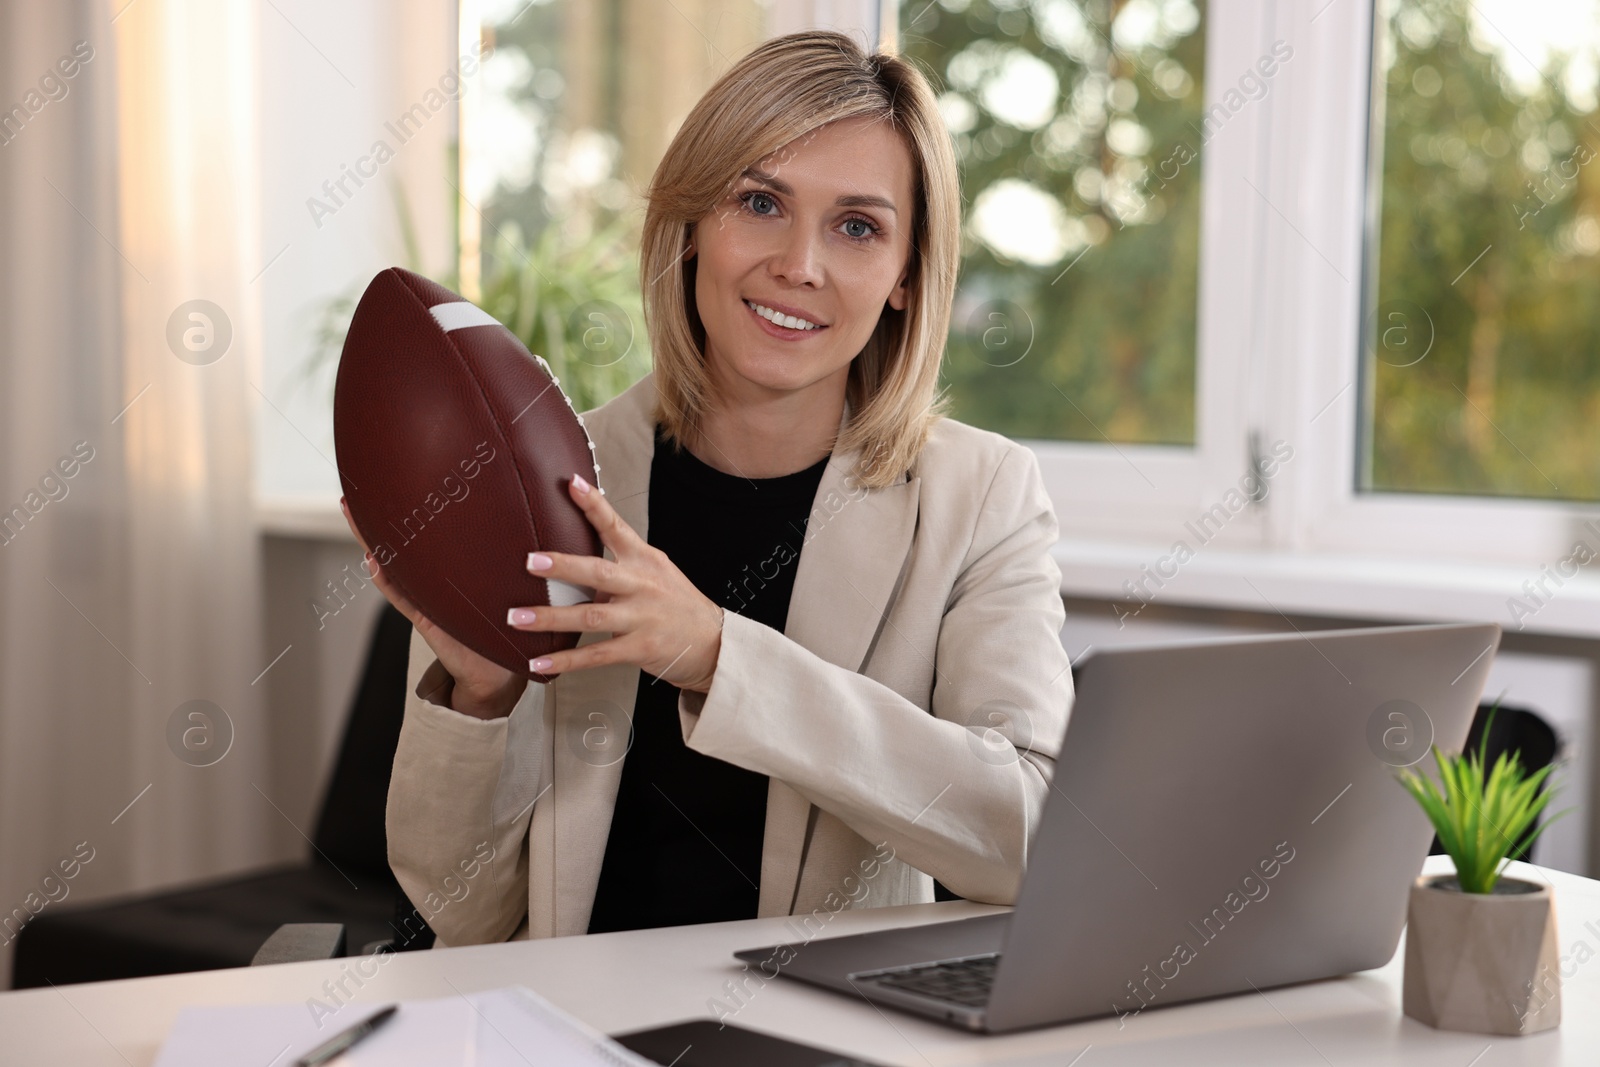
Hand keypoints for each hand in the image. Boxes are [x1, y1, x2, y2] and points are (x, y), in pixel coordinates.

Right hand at [341, 498, 524, 719]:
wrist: (497, 672)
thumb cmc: (504, 629)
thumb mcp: (502, 588)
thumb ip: (501, 562)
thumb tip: (523, 523)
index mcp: (448, 576)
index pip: (423, 538)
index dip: (406, 514)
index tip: (392, 485)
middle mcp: (432, 586)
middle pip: (399, 548)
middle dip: (377, 521)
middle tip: (356, 494)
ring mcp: (426, 601)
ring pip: (392, 567)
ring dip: (372, 543)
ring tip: (353, 515)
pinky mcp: (429, 620)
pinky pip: (402, 597)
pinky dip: (387, 581)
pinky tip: (373, 561)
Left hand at [509, 473, 723, 691]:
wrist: (712, 641)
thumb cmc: (674, 602)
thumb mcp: (654, 572)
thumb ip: (618, 563)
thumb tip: (570, 556)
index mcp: (644, 560)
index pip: (616, 527)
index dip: (594, 505)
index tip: (572, 484)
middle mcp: (642, 585)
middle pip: (598, 572)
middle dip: (563, 566)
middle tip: (530, 561)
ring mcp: (641, 618)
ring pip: (591, 616)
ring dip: (551, 618)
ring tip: (517, 618)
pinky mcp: (639, 648)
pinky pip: (596, 654)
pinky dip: (566, 661)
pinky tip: (540, 663)